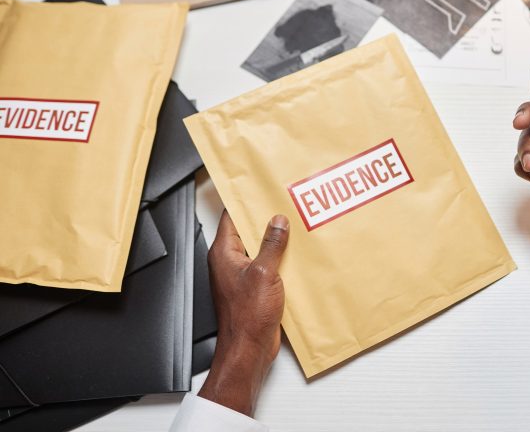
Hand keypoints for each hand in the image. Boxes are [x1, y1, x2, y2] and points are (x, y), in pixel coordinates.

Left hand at [198, 212, 289, 415]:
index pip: (231, 217)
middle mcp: (230, 262)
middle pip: (248, 231)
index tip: (259, 189)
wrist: (249, 349)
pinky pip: (269, 266)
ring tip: (294, 229)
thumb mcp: (264, 272)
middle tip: (285, 207)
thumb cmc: (246, 317)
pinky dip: (281, 260)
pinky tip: (296, 256)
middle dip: (267, 220)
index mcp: (224, 253)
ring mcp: (243, 275)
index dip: (245, 201)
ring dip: (277, 242)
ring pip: (261, 249)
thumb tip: (277, 222)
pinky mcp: (256, 288)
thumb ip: (272, 244)